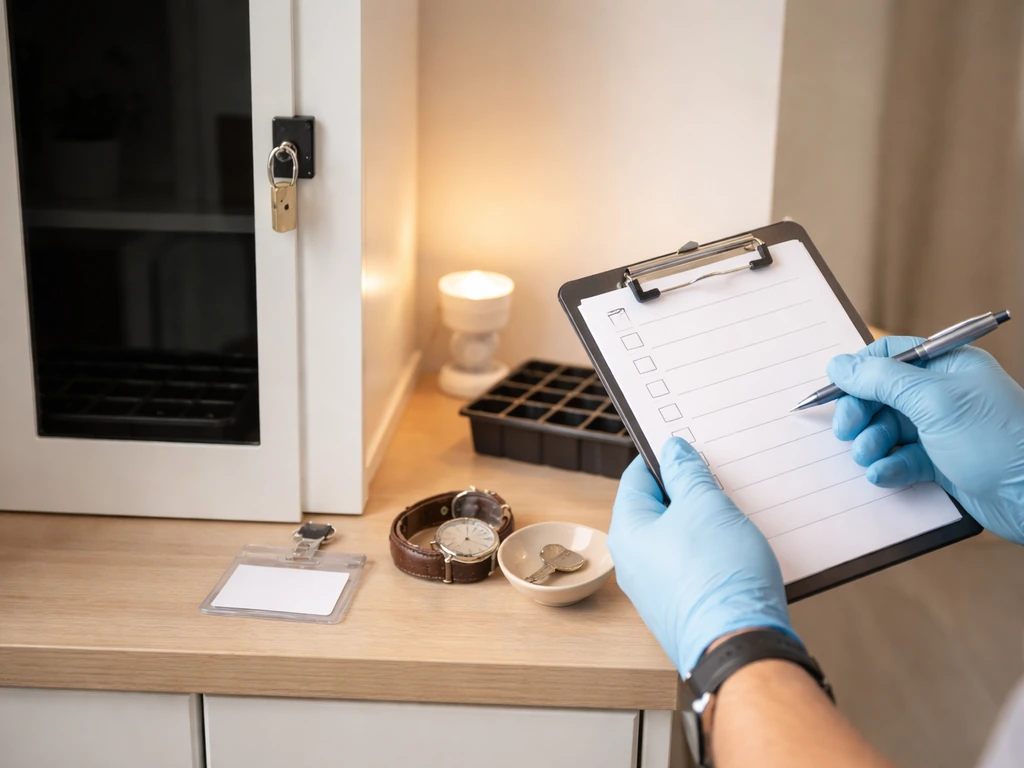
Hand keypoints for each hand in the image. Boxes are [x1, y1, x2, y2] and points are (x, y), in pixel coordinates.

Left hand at [609, 438, 794, 673]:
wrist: (740, 647)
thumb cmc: (719, 579)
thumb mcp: (706, 506)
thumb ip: (687, 474)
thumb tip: (673, 452)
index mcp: (627, 532)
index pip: (636, 479)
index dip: (662, 458)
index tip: (685, 448)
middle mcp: (633, 563)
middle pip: (657, 510)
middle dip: (688, 493)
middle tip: (716, 481)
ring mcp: (656, 589)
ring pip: (677, 540)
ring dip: (703, 524)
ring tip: (733, 516)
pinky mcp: (681, 608)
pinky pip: (691, 568)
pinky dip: (711, 553)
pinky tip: (735, 550)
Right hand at [826, 336, 1023, 544]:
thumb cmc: (997, 440)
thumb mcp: (934, 400)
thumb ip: (881, 379)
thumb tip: (838, 364)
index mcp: (947, 366)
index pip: (889, 355)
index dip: (859, 372)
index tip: (836, 392)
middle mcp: (943, 394)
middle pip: (882, 394)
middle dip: (861, 413)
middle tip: (848, 432)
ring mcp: (942, 429)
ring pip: (887, 429)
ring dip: (871, 443)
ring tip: (870, 457)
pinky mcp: (941, 462)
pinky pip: (901, 458)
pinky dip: (888, 467)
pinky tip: (885, 475)